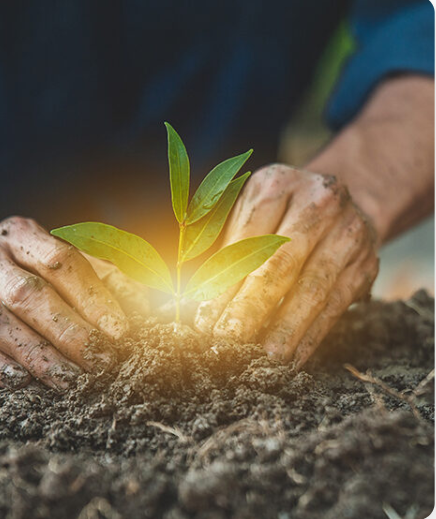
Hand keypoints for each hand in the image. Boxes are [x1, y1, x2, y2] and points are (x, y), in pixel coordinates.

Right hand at [0, 217, 128, 389]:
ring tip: (74, 381)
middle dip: (72, 332)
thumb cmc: (7, 268)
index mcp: (16, 235)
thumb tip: (147, 302)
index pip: (60, 260)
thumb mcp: (44, 257)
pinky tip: (23, 382)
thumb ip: (96, 274)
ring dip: (40, 355)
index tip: (121, 330)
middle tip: (104, 362)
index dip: (93, 297)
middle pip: (30, 294)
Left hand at [194, 164, 378, 365]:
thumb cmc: (280, 212)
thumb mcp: (250, 210)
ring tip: (262, 358)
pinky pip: (336, 305)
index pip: (245, 242)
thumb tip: (193, 296)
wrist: (346, 199)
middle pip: (279, 263)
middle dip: (250, 307)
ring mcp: (347, 232)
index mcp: (276, 185)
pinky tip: (294, 357)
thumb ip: (225, 247)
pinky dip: (313, 335)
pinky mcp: (365, 264)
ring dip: (285, 328)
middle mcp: (317, 202)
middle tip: (227, 340)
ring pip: (311, 288)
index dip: (224, 283)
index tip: (204, 319)